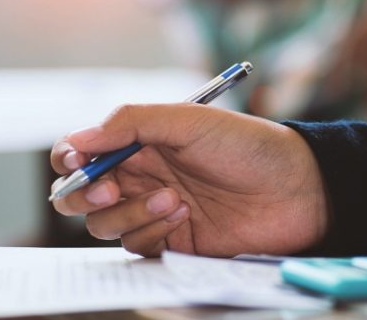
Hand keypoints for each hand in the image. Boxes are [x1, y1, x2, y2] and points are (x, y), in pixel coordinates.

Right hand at [50, 104, 327, 257]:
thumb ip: (131, 123)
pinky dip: (152, 232)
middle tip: (111, 189)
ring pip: (106, 224)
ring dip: (130, 213)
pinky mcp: (173, 242)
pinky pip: (137, 246)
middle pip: (83, 194)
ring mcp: (155, 211)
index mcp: (141, 142)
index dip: (70, 159)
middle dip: (85, 195)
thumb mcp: (188, 120)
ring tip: (173, 198)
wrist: (296, 188)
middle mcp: (141, 177)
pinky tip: (184, 215)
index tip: (79, 161)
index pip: (83, 152)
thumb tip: (76, 139)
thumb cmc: (247, 145)